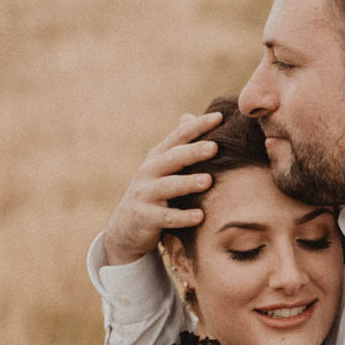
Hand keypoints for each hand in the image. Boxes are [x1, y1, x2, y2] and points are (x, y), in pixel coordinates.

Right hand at [102, 111, 223, 265]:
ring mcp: (145, 194)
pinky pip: (166, 217)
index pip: (179, 137)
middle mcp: (149, 172)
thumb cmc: (153, 193)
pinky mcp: (145, 218)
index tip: (219, 117)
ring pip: (168, 186)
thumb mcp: (161, 168)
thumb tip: (190, 116)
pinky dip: (182, 217)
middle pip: (172, 158)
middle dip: (193, 151)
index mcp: (158, 157)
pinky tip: (200, 216)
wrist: (124, 228)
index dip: (198, 126)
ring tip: (208, 180)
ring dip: (187, 183)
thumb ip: (177, 146)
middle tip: (215, 147)